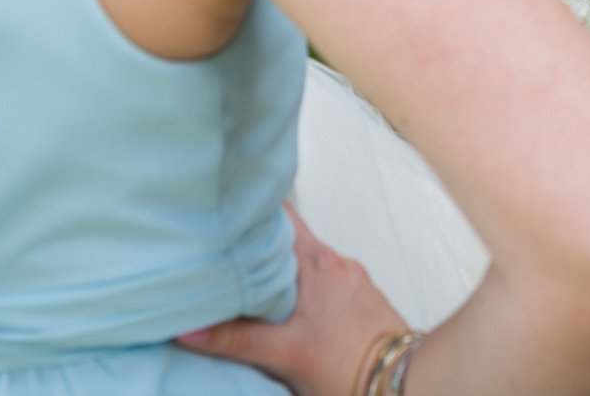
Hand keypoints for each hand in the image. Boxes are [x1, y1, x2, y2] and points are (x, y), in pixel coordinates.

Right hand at [178, 208, 407, 394]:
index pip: (283, 216)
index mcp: (316, 263)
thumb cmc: (348, 365)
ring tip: (252, 282)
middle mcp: (337, 262)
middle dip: (262, 245)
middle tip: (227, 251)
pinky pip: (327, 280)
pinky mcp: (364, 298)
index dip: (254, 210)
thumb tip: (188, 329)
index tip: (227, 210)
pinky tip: (292, 307)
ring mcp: (353, 279)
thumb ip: (236, 339)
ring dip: (284, 268)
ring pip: (310, 262)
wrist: (402, 380)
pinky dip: (306, 285)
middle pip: (293, 239)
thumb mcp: (284, 354)